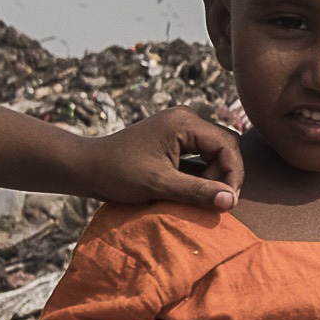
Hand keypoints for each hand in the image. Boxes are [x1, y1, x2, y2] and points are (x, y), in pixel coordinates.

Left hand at [65, 106, 245, 214]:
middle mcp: (186, 118)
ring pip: (215, 150)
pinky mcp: (175, 138)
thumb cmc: (117, 174)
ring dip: (215, 175)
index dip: (233, 174)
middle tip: (217, 201)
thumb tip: (230, 201)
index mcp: (184, 122)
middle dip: (225, 174)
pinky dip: (203, 173)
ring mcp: (180, 126)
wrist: (86, 167)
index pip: (227, 145)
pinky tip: (194, 191)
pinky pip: (201, 154)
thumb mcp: (159, 185)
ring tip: (203, 197)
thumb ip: (197, 191)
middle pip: (225, 145)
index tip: (228, 202)